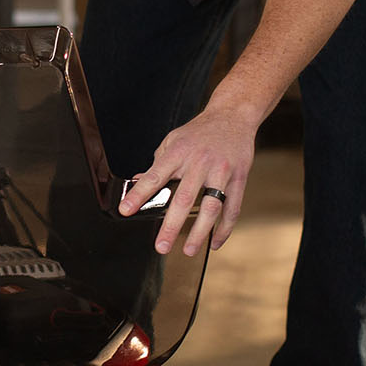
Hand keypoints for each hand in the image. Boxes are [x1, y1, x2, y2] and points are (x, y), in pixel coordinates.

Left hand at [116, 104, 257, 254]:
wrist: (233, 115)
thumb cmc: (199, 132)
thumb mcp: (172, 141)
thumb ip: (157, 164)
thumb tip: (137, 184)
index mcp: (179, 153)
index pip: (154, 177)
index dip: (138, 195)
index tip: (125, 210)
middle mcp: (200, 163)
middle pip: (184, 198)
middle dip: (171, 225)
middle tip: (161, 246)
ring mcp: (221, 171)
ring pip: (211, 207)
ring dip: (200, 232)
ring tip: (189, 250)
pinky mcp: (239, 178)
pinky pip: (232, 208)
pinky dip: (224, 228)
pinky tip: (215, 242)